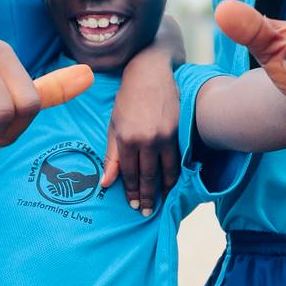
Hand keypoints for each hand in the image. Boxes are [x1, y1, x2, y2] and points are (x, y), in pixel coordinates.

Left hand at [99, 52, 180, 216]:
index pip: (129, 172)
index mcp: (126, 138)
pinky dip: (175, 173)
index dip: (131, 190)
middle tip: (146, 212)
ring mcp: (165, 135)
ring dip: (164, 189)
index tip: (133, 204)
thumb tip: (106, 183)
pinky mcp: (179, 131)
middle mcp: (147, 139)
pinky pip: (178, 158)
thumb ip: (111, 156)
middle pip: (149, 175)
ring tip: (162, 201)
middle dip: (147, 196)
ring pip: (167, 170)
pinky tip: (173, 182)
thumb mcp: (113, 126)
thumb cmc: (127, 99)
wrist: (149, 73)